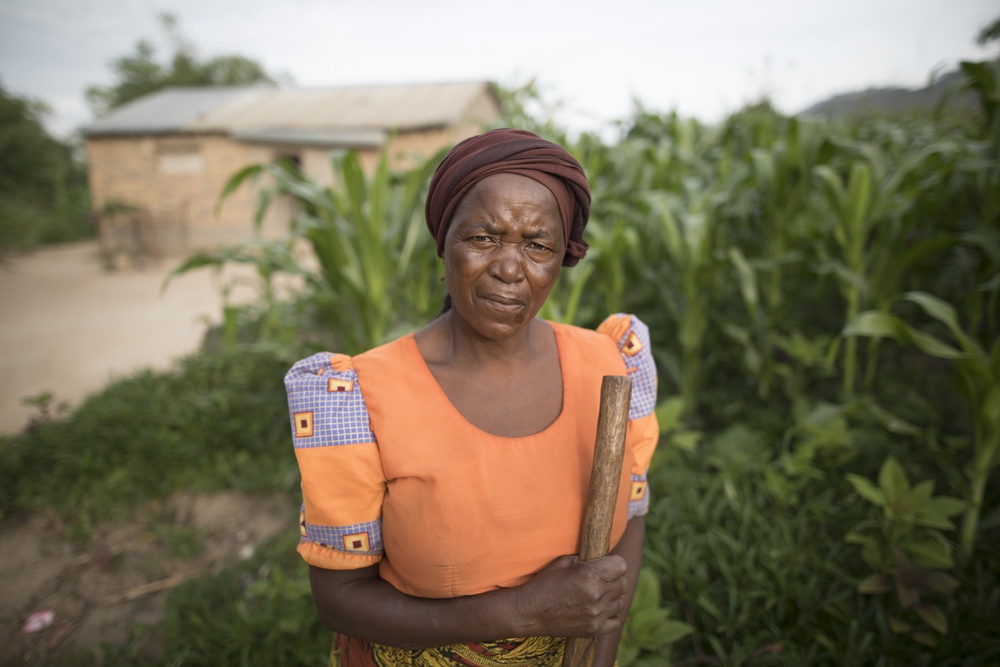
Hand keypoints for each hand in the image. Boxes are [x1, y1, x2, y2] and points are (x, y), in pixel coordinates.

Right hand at [513, 554, 628, 638]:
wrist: (529, 612)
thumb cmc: (544, 583)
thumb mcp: (563, 562)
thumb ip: (586, 559)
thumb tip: (601, 557)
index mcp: (590, 575)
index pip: (621, 565)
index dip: (614, 563)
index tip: (606, 565)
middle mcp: (596, 595)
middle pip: (623, 584)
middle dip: (613, 579)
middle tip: (600, 580)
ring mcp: (596, 615)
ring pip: (620, 602)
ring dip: (611, 598)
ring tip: (595, 595)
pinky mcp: (593, 630)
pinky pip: (615, 620)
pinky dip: (609, 615)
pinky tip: (597, 609)